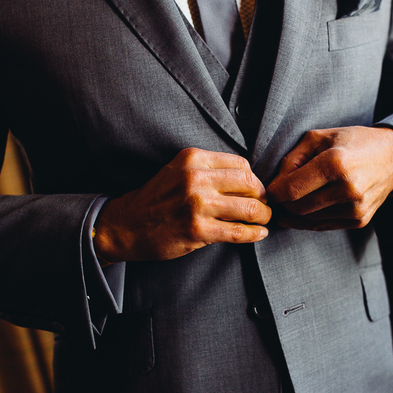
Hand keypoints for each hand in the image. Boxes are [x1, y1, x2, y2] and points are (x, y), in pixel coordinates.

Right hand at [93, 147, 271, 261]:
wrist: (128, 225)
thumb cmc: (157, 199)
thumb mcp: (179, 171)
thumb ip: (209, 170)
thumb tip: (249, 180)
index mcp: (193, 159)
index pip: (241, 164)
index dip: (253, 179)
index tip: (255, 190)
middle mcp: (196, 178)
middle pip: (250, 183)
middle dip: (263, 196)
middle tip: (264, 206)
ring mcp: (197, 205)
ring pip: (250, 208)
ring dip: (263, 216)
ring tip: (264, 220)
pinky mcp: (198, 230)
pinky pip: (239, 232)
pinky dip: (255, 234)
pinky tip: (258, 233)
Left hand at [266, 126, 392, 230]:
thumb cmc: (354, 142)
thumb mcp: (320, 138)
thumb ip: (292, 159)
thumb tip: (276, 184)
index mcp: (336, 163)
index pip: (291, 189)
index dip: (274, 192)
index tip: (270, 189)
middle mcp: (348, 189)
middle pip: (298, 207)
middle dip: (284, 203)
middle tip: (280, 194)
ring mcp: (356, 208)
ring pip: (308, 220)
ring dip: (295, 212)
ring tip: (295, 198)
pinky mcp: (360, 220)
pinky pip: (323, 226)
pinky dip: (310, 219)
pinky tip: (308, 207)